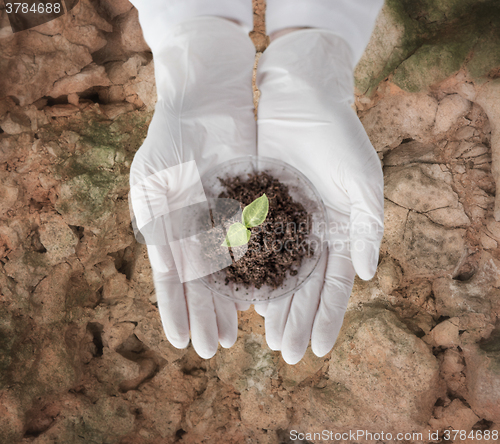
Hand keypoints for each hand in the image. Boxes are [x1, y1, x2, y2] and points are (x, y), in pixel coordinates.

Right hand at [129, 17, 255, 357]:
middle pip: (201, 281)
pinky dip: (258, 270)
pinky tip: (263, 292)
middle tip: (213, 348)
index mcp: (169, 227)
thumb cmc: (172, 137)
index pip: (172, 278)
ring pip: (229, 270)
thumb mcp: (157, 180)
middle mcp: (197, 230)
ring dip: (231, 300)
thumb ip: (162, 224)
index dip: (177, 309)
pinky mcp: (254, 206)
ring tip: (236, 331)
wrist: (207, 98)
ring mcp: (225, 220)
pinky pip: (257, 245)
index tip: (183, 342)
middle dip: (206, 314)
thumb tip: (170, 270)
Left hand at [255, 29, 383, 363]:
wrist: (302, 98)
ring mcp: (285, 222)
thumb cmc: (339, 136)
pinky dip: (249, 272)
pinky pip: (253, 247)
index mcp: (341, 230)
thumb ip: (366, 227)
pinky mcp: (258, 207)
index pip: (336, 284)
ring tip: (267, 336)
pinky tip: (243, 296)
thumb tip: (366, 275)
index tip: (319, 350)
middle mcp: (313, 232)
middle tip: (287, 354)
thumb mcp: (362, 180)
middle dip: (297, 319)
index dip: (328, 317)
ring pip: (278, 272)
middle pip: (305, 285)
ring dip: (274, 304)